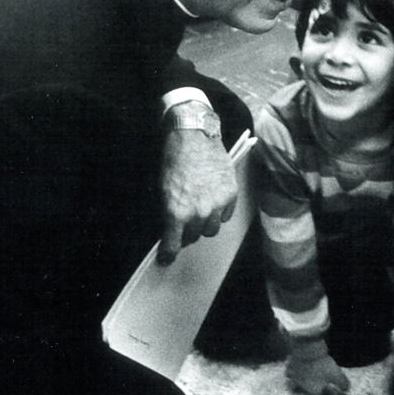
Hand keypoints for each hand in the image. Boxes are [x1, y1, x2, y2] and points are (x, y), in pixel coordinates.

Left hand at [158, 125, 237, 264]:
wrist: (193, 135)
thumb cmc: (173, 159)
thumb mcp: (162, 189)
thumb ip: (169, 212)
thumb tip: (172, 229)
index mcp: (176, 212)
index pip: (173, 244)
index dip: (168, 254)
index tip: (166, 259)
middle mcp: (198, 212)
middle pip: (193, 237)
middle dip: (187, 232)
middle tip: (184, 223)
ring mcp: (217, 204)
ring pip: (211, 229)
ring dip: (204, 224)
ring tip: (200, 210)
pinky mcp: (231, 194)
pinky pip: (225, 216)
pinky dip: (219, 212)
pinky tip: (212, 199)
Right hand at [285, 336, 350, 394]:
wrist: (307, 351)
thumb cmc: (322, 366)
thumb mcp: (337, 375)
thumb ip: (342, 384)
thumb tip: (346, 389)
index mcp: (311, 390)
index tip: (326, 389)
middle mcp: (300, 385)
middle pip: (298, 391)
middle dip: (303, 389)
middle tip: (310, 383)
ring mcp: (293, 375)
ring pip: (292, 379)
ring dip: (296, 378)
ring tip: (302, 373)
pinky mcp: (289, 364)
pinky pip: (289, 367)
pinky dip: (292, 366)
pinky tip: (298, 362)